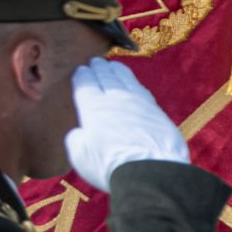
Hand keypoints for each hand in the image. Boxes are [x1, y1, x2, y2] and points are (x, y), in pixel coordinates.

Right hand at [65, 57, 188, 192]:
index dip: (82, 75)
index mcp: (93, 107)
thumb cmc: (109, 165)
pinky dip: (133, 83)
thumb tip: (81, 132)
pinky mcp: (155, 111)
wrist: (150, 170)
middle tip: (95, 61)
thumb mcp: (79, 155)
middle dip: (98, 67)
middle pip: (106, 76)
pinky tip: (133, 84)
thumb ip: (76, 138)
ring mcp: (138, 102)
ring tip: (112, 65)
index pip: (85, 83)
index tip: (80, 69)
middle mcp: (115, 99)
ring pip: (125, 79)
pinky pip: (141, 90)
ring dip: (117, 70)